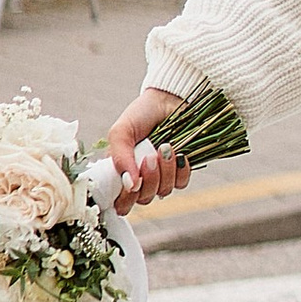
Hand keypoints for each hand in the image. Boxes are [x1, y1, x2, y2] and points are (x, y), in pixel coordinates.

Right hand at [105, 87, 194, 207]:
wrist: (171, 99)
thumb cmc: (142, 114)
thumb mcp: (121, 132)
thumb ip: (119, 158)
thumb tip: (130, 186)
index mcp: (121, 171)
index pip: (120, 201)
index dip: (125, 199)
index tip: (131, 182)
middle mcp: (141, 178)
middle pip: (143, 199)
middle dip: (148, 180)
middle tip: (150, 157)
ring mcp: (162, 175)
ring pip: (163, 192)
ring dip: (165, 172)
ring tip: (165, 148)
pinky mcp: (181, 171)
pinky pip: (181, 184)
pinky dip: (180, 170)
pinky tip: (179, 154)